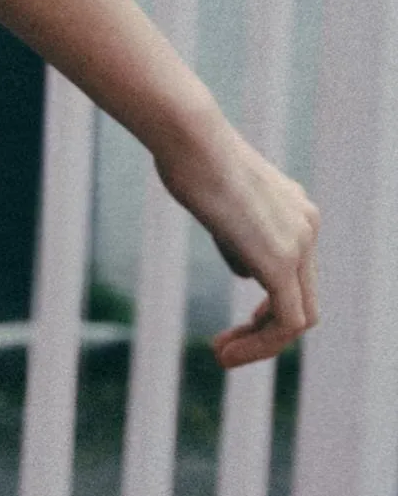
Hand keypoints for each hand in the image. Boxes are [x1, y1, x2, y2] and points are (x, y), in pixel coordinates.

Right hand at [154, 112, 319, 369]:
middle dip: (265, 332)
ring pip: (300, 318)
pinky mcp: (280, 261)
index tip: (232, 328)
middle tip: (225, 350)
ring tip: (223, 358)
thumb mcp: (219, 204)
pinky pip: (287, 322)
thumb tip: (246, 275)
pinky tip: (227, 352)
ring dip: (262, 346)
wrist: (191, 137)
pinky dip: (260, 345)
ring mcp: (299, 243)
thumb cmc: (189, 158)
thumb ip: (239, 241)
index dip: (265, 309)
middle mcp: (306, 226)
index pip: (293, 276)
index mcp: (295, 211)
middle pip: (302, 300)